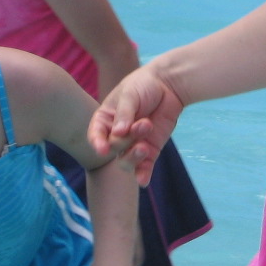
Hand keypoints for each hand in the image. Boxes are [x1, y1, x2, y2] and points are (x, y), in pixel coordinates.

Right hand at [88, 66, 183, 181]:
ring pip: (126, 161)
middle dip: (127, 140)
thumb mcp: (131, 94)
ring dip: (134, 157)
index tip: (103, 149)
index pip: (95, 135)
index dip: (97, 143)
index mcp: (105, 119)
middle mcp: (116, 135)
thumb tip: (118, 133)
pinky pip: (144, 167)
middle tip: (144, 123)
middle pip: (114, 148)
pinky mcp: (150, 150)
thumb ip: (125, 113)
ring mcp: (133, 144)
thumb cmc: (144, 85)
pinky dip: (143, 174)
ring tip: (145, 146)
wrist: (169, 85)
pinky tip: (143, 181)